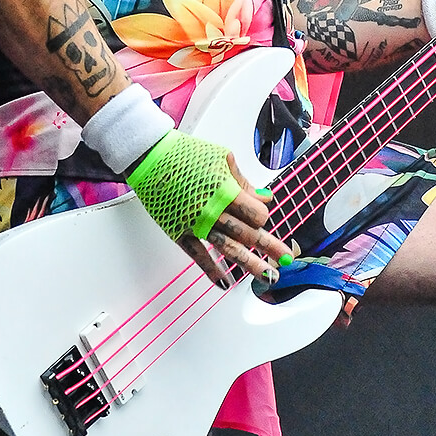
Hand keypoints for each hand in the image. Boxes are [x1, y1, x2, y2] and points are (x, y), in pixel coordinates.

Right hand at [177, 153, 293, 285]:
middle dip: (270, 247)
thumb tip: (266, 197)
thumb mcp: (221, 160)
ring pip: (230, 249)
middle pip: (249, 235)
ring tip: (268, 276)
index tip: (261, 216)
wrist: (151, 156)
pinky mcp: (179, 231)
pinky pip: (198, 255)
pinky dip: (211, 270)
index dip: (262, 216)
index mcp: (226, 191)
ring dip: (251, 264)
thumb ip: (244, 182)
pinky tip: (224, 281)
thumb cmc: (187, 154)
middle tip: (285, 259)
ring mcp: (196, 224)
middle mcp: (213, 211)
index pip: (257, 214)